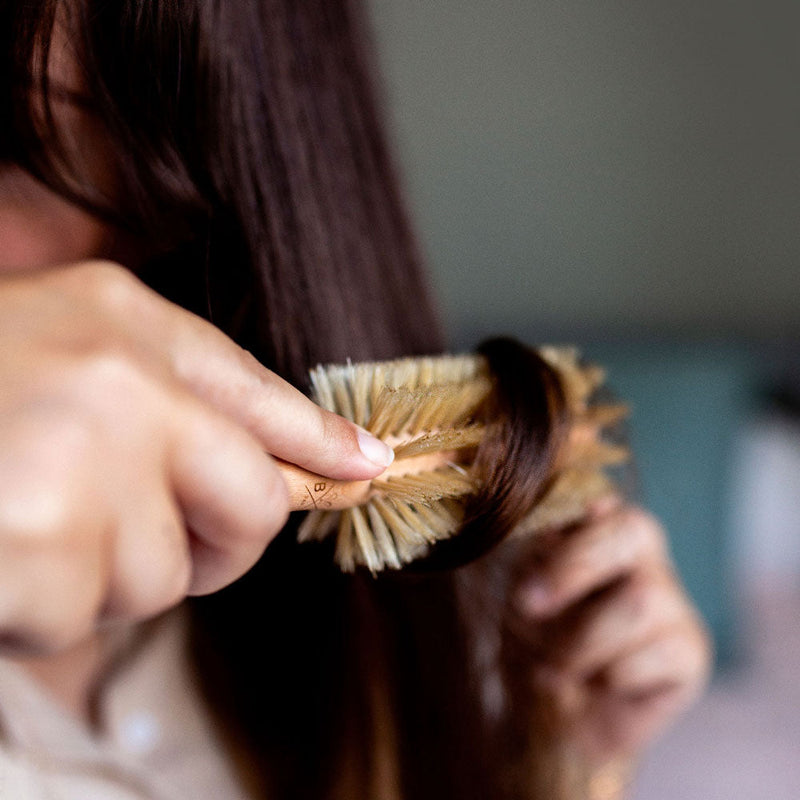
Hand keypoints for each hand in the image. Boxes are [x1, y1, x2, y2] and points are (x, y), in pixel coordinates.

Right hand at [0, 261, 391, 655]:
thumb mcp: (70, 351)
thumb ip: (182, 400)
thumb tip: (322, 460)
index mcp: (126, 322)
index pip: (262, 398)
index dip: (319, 444)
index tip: (370, 469)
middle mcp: (118, 380)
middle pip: (250, 504)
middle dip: (218, 542)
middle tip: (141, 530)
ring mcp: (78, 460)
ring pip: (165, 575)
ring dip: (104, 574)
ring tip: (27, 520)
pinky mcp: (34, 544)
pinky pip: (85, 617)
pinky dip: (41, 608)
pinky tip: (0, 551)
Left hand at [513, 497, 711, 770]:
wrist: (540, 719)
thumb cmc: (528, 642)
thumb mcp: (516, 590)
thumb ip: (537, 549)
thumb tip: (572, 514)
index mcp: (595, 527)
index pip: (599, 501)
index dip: (567, 537)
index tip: (525, 588)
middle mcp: (642, 555)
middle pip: (635, 529)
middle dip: (574, 567)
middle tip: (527, 608)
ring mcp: (673, 602)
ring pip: (641, 600)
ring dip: (581, 641)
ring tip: (553, 667)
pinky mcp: (691, 652)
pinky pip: (660, 654)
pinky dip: (610, 677)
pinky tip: (594, 685)